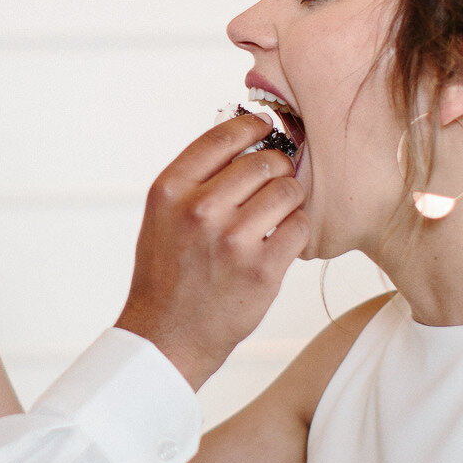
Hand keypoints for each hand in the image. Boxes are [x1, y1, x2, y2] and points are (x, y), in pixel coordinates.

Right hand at [115, 114, 308, 388]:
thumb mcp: (162, 217)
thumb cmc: (167, 273)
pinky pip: (300, 227)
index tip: (267, 127)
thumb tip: (243, 135)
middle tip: (274, 182)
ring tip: (274, 216)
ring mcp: (232, 240)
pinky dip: (295, 231)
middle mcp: (199, 210)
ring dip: (288, 200)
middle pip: (264, 161)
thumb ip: (195, 178)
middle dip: (276, 168)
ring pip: (287, 191)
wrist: (166, 337)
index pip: (224, 136)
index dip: (254, 125)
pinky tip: (278, 242)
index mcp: (170, 190)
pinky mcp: (262, 270)